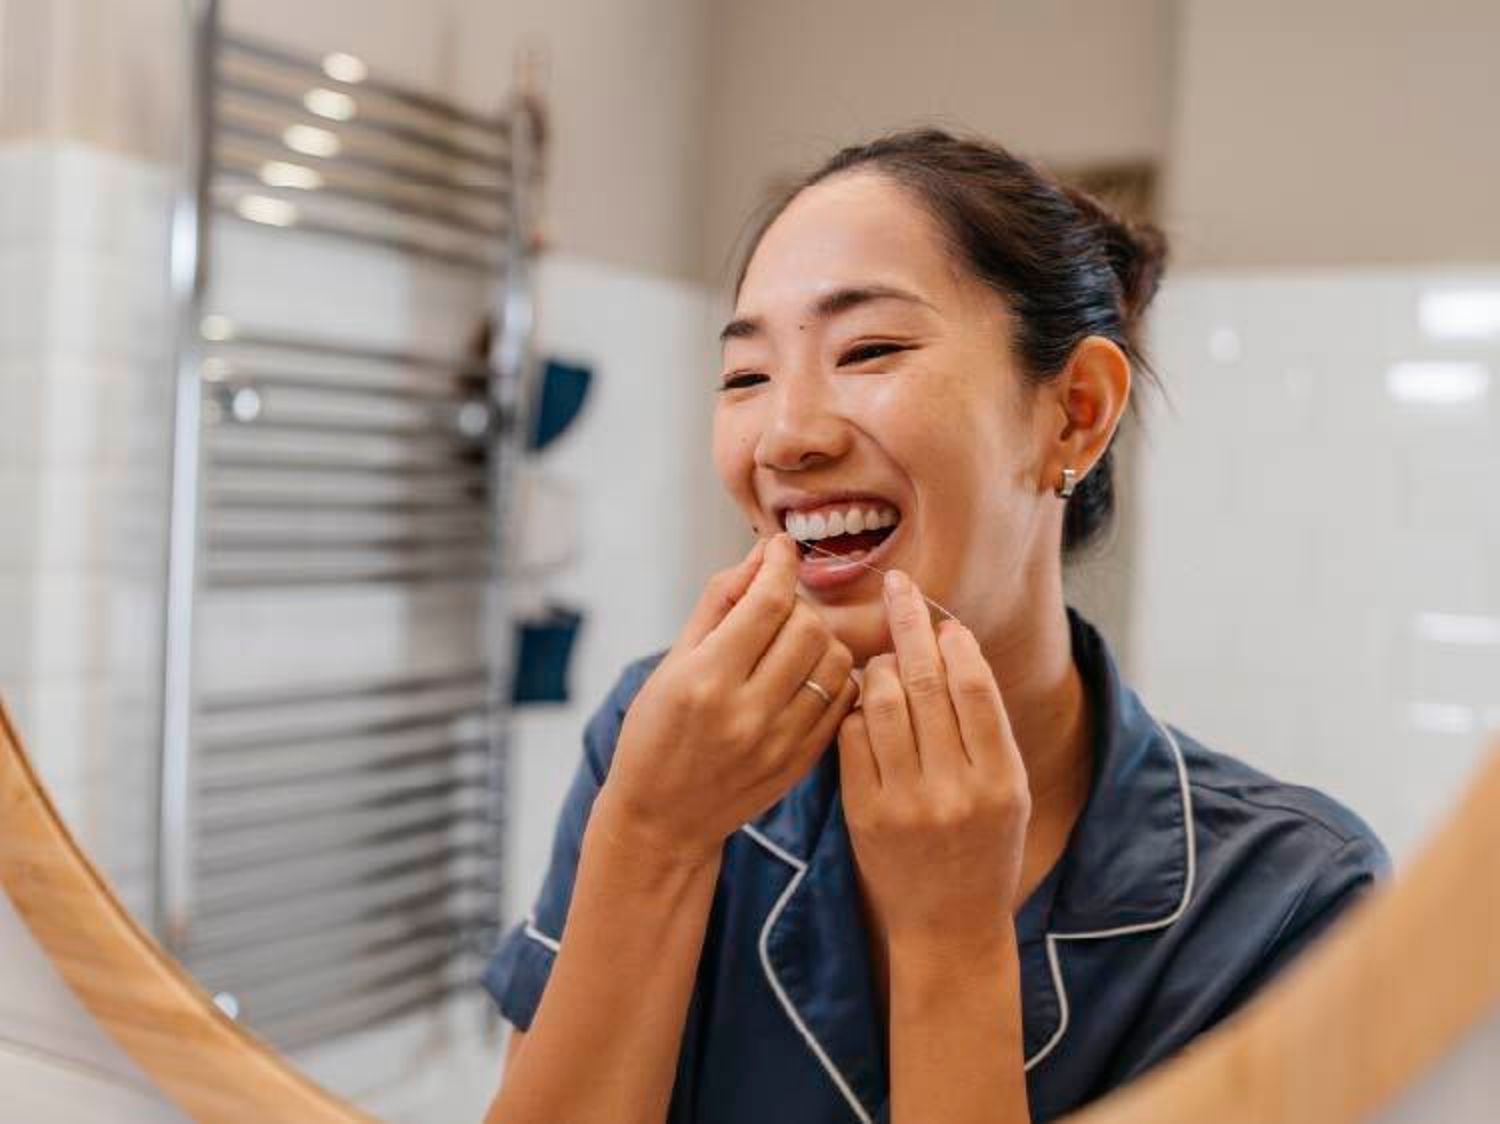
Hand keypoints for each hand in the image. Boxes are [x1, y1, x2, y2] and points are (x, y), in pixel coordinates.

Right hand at [600, 533, 858, 861]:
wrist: (663, 820)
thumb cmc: (656, 734)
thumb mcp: (672, 663)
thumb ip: (719, 603)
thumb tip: (763, 554)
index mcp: (705, 680)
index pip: (766, 603)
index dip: (780, 564)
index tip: (780, 550)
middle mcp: (746, 711)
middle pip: (809, 627)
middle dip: (797, 604)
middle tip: (776, 609)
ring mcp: (780, 740)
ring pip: (836, 660)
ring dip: (821, 638)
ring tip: (792, 643)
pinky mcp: (802, 761)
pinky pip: (843, 699)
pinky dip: (833, 675)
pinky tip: (805, 675)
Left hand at [838, 569, 1030, 952]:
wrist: (949, 924)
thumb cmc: (985, 846)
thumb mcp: (1009, 791)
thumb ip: (986, 726)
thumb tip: (953, 644)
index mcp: (1001, 779)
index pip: (973, 686)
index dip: (953, 639)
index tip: (939, 613)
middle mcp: (956, 789)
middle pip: (924, 683)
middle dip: (908, 625)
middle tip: (897, 587)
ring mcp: (907, 803)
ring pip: (882, 703)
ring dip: (877, 665)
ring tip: (880, 655)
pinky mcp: (865, 813)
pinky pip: (852, 738)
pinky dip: (855, 707)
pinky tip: (861, 700)